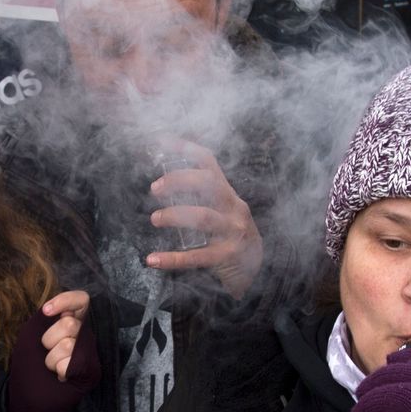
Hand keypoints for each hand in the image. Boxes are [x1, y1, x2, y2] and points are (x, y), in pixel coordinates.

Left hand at [39, 291, 91, 381]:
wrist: (31, 391)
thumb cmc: (32, 360)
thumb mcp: (34, 332)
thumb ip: (46, 318)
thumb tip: (54, 312)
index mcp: (74, 320)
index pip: (81, 300)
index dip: (66, 301)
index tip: (46, 311)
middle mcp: (85, 334)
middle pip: (69, 324)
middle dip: (50, 338)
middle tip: (48, 350)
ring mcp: (90, 352)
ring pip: (68, 345)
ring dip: (51, 359)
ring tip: (53, 366)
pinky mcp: (91, 370)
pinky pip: (70, 365)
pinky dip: (59, 371)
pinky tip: (61, 375)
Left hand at [145, 139, 263, 300]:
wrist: (257, 270)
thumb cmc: (230, 236)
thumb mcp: (222, 211)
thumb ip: (202, 198)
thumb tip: (164, 185)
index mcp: (228, 194)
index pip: (209, 163)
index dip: (185, 150)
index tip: (160, 141)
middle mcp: (233, 208)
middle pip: (208, 184)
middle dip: (179, 181)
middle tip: (155, 188)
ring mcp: (233, 232)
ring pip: (204, 217)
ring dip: (175, 215)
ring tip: (155, 218)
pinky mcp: (227, 256)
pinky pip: (197, 256)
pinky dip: (172, 258)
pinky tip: (152, 260)